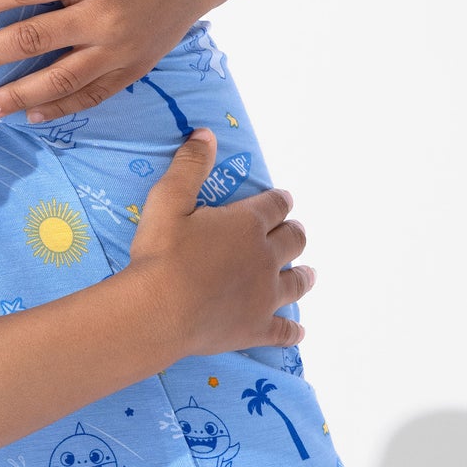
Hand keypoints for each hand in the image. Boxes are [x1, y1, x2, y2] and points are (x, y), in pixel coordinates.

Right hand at [128, 130, 310, 353]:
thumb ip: (189, 166)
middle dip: (295, 234)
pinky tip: (298, 333)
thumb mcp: (167, 200)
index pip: (276, 206)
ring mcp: (264, 296)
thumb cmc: (161, 253)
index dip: (280, 201)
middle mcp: (265, 258)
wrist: (158, 309)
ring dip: (303, 276)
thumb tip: (205, 134)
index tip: (282, 200)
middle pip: (293, 241)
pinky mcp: (256, 328)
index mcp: (247, 225)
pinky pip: (283, 331)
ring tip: (308, 274)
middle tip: (295, 233)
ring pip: (296, 283)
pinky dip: (292, 332)